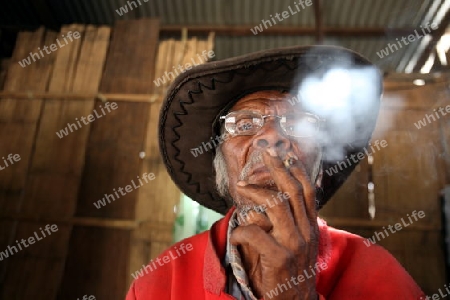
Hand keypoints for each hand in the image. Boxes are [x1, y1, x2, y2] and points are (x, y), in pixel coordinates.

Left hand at [230, 149, 318, 299]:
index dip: (298, 171)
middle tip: (266, 154)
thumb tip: (277, 201)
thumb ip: (292, 224)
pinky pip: (255, 233)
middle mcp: (305, 232)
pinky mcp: (279, 257)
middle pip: (293, 191)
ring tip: (241, 187)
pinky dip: (240, 230)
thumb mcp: (298, 245)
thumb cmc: (291, 272)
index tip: (287, 155)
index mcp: (310, 227)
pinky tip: (235, 234)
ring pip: (276, 205)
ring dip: (255, 192)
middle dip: (279, 169)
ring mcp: (294, 244)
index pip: (307, 192)